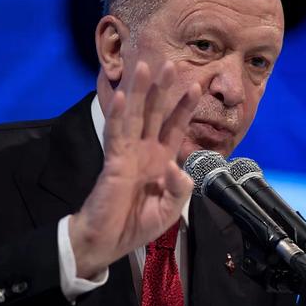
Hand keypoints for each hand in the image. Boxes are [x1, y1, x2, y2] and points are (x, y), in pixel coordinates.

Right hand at [69, 60, 200, 277]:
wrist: (109, 241)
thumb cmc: (137, 224)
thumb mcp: (171, 210)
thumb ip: (180, 189)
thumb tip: (175, 166)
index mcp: (161, 159)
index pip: (175, 127)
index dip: (185, 107)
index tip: (197, 85)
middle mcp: (145, 151)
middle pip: (156, 113)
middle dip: (163, 88)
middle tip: (171, 63)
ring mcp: (128, 153)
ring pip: (135, 115)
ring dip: (139, 91)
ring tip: (144, 67)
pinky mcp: (113, 162)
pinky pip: (116, 134)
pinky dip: (119, 114)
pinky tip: (122, 95)